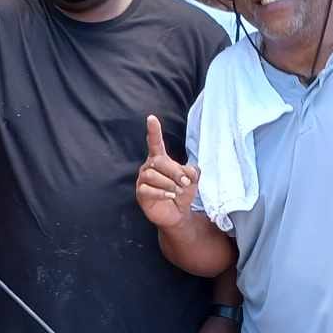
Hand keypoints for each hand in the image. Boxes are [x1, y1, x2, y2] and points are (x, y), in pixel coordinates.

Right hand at [135, 114, 200, 229]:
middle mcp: (149, 167)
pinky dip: (161, 193)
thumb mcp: (192, 179)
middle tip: (185, 182)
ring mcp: (143, 180)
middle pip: (158, 162)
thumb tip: (188, 172)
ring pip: (152, 176)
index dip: (154, 131)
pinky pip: (147, 189)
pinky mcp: (140, 193)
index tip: (151, 118)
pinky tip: (170, 196)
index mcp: (160, 159)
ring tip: (177, 191)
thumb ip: (192, 171)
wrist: (177, 213)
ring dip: (169, 184)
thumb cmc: (183, 192)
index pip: (155, 143)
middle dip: (174, 172)